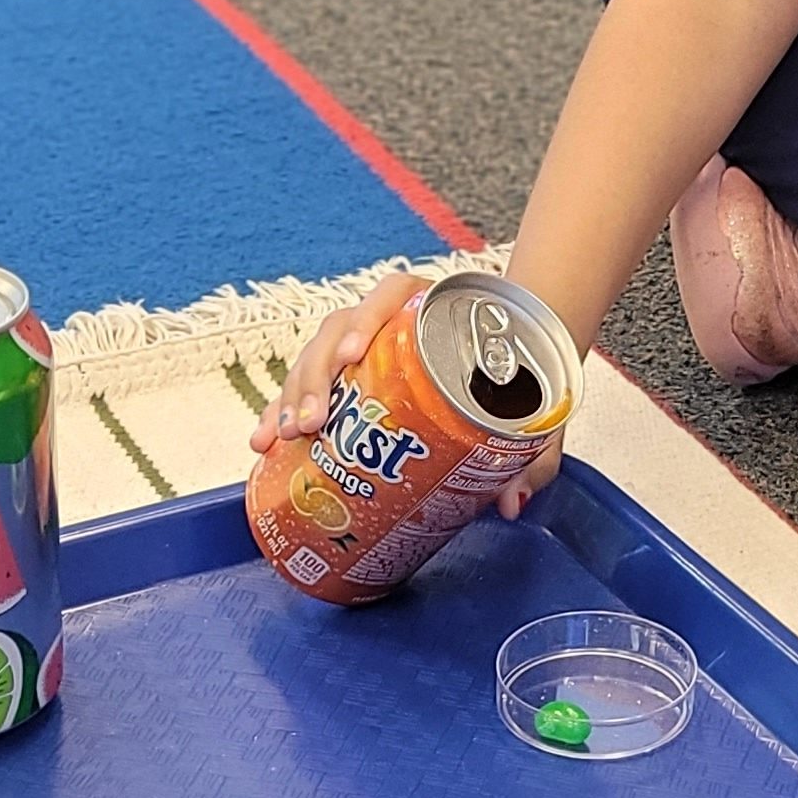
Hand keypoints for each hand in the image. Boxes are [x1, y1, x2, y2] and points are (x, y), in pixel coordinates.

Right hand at [250, 267, 561, 519]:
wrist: (516, 371)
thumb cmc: (522, 385)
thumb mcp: (534, 417)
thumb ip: (534, 458)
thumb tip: (512, 505)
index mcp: (436, 311)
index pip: (394, 292)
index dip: (369, 315)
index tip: (357, 352)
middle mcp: (392, 323)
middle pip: (340, 331)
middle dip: (316, 376)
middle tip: (309, 423)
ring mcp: (364, 349)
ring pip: (316, 359)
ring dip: (291, 395)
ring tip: (279, 437)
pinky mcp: (347, 380)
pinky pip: (306, 387)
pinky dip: (281, 411)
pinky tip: (264, 443)